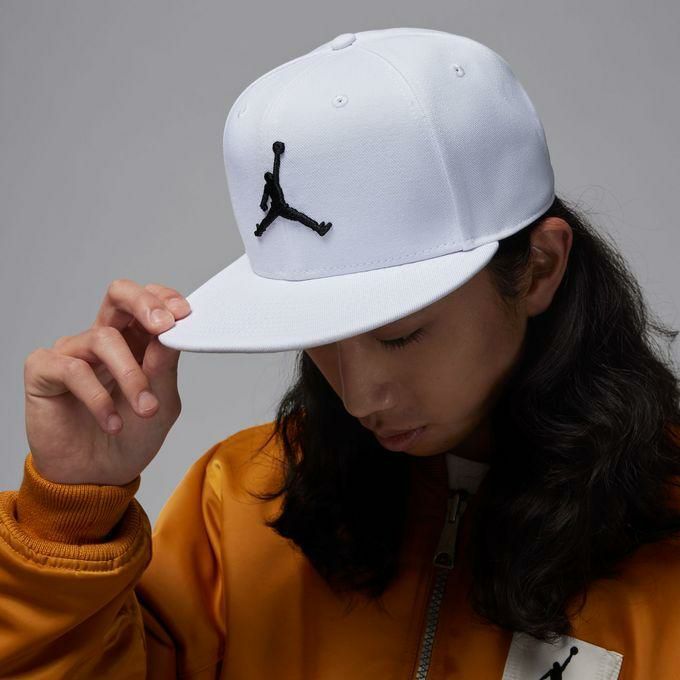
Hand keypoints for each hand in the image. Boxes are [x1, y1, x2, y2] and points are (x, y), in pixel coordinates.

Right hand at [23, 279, 190, 484]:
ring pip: (104, 338)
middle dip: (144, 303)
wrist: (98, 478)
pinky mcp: (44, 371)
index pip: (148, 301)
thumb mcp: (162, 403)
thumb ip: (165, 367)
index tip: (183, 315)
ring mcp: (73, 353)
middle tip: (162, 325)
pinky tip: (111, 423)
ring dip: (131, 375)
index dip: (164, 300)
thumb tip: (170, 331)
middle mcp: (104, 340)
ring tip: (145, 410)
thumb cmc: (130, 438)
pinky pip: (73, 369)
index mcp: (136, 341)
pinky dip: (98, 398)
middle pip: (118, 295)